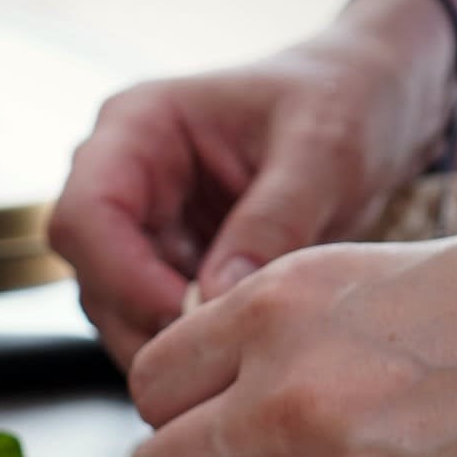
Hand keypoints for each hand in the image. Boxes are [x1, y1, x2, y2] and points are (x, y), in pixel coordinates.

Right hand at [50, 0, 451, 364]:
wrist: (372, 105)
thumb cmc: (344, 100)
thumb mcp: (323, 151)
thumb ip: (272, 220)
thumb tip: (215, 298)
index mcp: (136, 127)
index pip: (85, 215)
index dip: (123, 276)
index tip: (187, 315)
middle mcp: (122, 178)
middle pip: (92, 274)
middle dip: (146, 323)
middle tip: (221, 357)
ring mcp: (141, 225)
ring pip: (117, 310)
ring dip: (168, 343)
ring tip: (241, 356)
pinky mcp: (168, 264)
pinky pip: (156, 320)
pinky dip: (193, 345)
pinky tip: (244, 351)